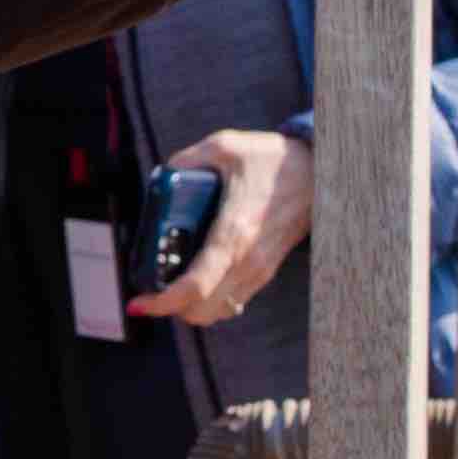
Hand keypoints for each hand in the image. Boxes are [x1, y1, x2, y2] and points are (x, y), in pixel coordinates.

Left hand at [130, 123, 306, 324]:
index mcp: (233, 233)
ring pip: (218, 312)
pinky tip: (196, 279)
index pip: (195, 285)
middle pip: (202, 310)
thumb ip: (187, 159)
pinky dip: (210, 300)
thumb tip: (163, 174)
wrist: (318, 173)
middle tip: (151, 290)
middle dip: (171, 308)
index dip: (163, 302)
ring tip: (169, 286)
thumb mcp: (225, 146)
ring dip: (190, 307)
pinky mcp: (267, 271)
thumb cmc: (272, 159)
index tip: (139, 303)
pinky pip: (233, 301)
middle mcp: (248, 260)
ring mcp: (260, 270)